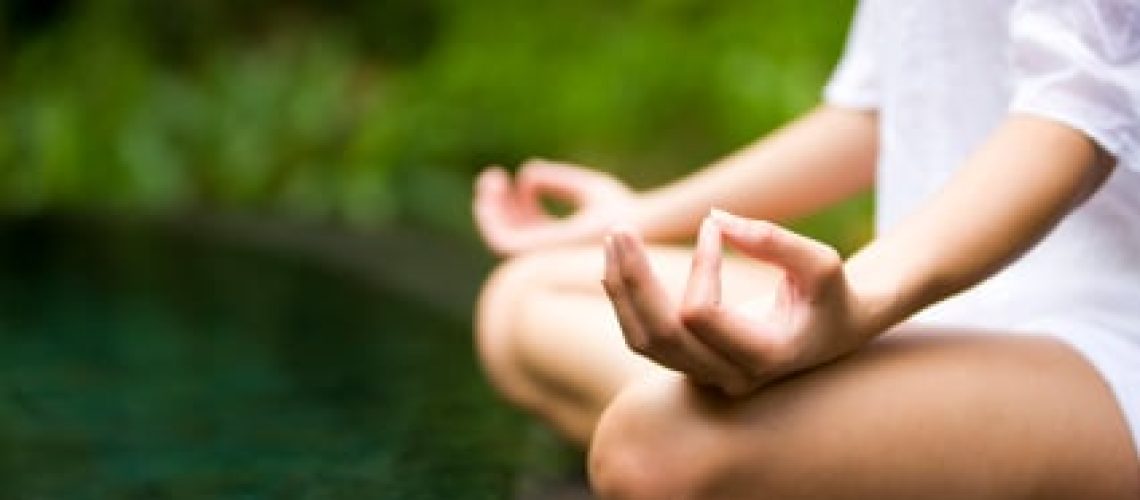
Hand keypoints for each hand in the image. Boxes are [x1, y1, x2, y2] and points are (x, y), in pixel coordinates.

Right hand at [473, 159, 634, 255]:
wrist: (633, 224)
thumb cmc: (621, 210)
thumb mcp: (586, 189)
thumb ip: (558, 182)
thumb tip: (527, 175)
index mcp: (561, 243)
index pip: (528, 226)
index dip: (514, 203)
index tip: (509, 177)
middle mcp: (548, 254)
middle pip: (511, 232)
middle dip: (495, 206)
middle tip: (493, 177)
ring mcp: (541, 258)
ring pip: (499, 237)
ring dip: (488, 209)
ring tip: (491, 179)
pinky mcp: (535, 254)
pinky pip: (500, 239)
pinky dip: (491, 216)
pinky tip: (494, 189)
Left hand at [602, 209, 868, 395]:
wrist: (835, 331)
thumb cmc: (832, 295)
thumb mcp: (822, 263)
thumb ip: (774, 240)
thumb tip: (715, 218)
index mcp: (763, 358)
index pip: (702, 315)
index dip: (700, 265)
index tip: (713, 225)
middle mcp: (729, 377)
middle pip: (660, 335)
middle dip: (634, 279)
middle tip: (621, 229)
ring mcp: (706, 376)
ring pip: (642, 340)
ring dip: (622, 288)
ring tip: (614, 239)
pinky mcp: (690, 364)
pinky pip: (643, 337)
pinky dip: (627, 299)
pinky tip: (621, 260)